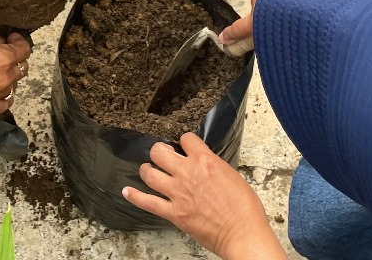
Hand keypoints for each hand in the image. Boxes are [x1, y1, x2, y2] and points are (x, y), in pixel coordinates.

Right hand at [0, 31, 31, 112]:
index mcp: (5, 58)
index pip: (25, 49)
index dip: (19, 41)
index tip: (13, 39)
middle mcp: (6, 77)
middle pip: (22, 67)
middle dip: (15, 58)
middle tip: (4, 54)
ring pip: (14, 83)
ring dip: (9, 76)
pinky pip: (6, 102)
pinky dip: (5, 96)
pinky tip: (0, 91)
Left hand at [123, 134, 286, 258]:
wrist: (242, 232)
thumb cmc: (244, 208)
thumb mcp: (232, 175)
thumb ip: (213, 166)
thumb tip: (204, 165)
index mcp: (205, 161)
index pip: (186, 139)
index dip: (184, 141)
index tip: (183, 146)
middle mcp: (188, 173)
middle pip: (160, 151)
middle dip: (159, 151)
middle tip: (162, 155)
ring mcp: (178, 193)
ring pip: (149, 173)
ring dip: (146, 170)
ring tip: (148, 170)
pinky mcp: (173, 213)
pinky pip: (147, 202)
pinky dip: (134, 196)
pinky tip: (127, 191)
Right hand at [220, 0, 312, 45]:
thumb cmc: (314, 7)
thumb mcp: (294, 27)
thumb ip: (280, 27)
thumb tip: (280, 27)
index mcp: (261, 16)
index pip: (242, 27)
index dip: (232, 34)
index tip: (223, 39)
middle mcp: (258, 0)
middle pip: (260, 9)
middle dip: (270, 12)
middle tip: (290, 14)